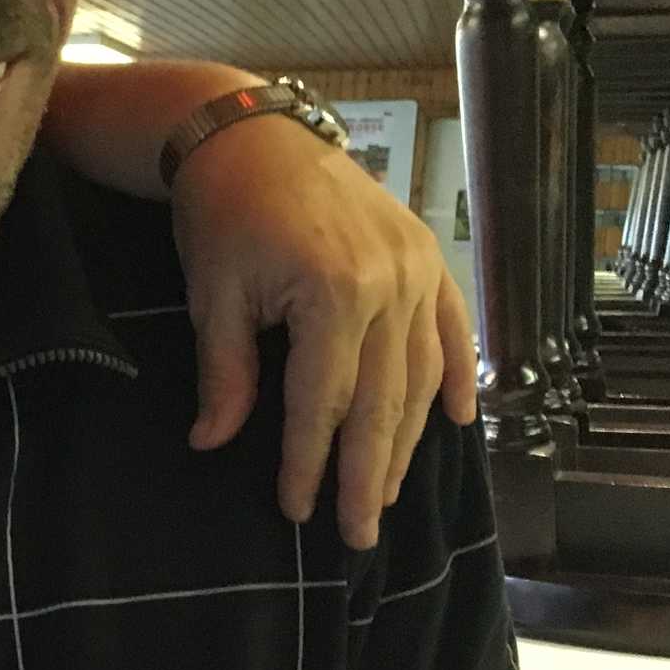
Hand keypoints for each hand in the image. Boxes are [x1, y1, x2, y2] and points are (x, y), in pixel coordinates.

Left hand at [172, 119, 479, 552]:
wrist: (254, 135)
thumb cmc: (223, 214)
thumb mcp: (213, 296)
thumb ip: (225, 374)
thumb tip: (213, 444)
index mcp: (334, 293)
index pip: (322, 402)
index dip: (310, 462)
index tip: (298, 512)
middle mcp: (390, 284)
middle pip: (383, 400)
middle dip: (369, 473)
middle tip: (358, 534)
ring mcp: (418, 268)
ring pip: (421, 374)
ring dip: (406, 439)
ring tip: (388, 493)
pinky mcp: (427, 255)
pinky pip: (452, 327)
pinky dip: (456, 376)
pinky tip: (455, 422)